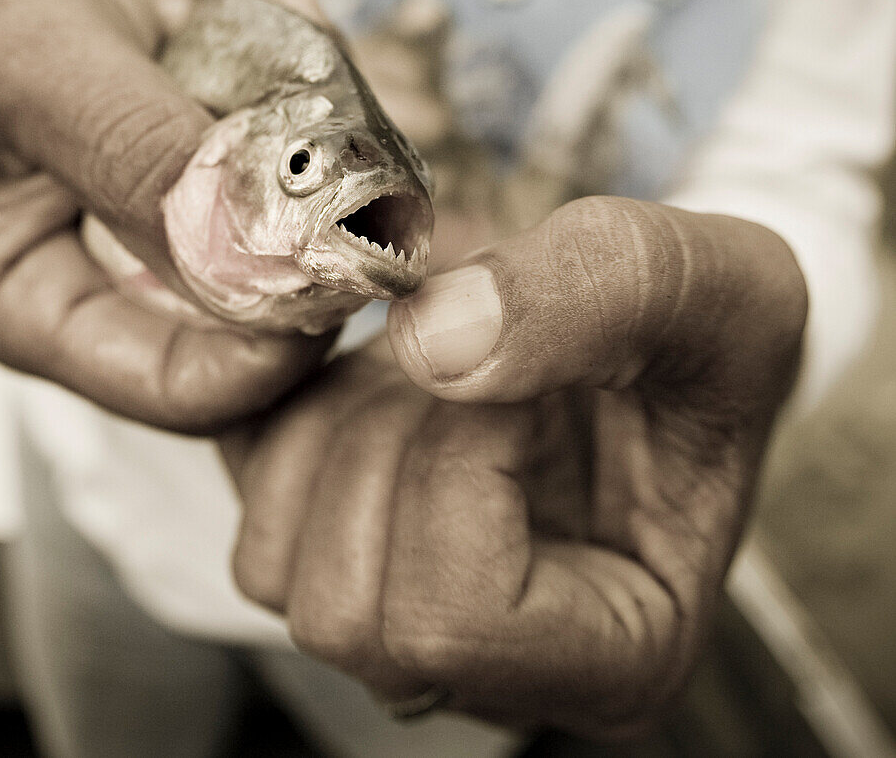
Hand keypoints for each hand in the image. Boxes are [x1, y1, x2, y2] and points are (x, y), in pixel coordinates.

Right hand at [0, 0, 333, 432]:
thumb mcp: (34, 59)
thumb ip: (128, 149)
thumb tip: (238, 241)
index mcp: (32, 313)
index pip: (173, 390)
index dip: (267, 354)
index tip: (335, 265)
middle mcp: (114, 311)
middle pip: (252, 351)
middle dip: (321, 264)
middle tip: (360, 166)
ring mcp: (185, 269)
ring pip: (304, 280)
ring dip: (341, 186)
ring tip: (323, 77)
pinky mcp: (237, 221)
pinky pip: (318, 209)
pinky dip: (336, 137)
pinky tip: (313, 53)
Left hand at [224, 196, 805, 735]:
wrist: (652, 327)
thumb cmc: (699, 329)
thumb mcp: (697, 278)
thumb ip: (585, 294)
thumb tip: (434, 344)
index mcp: (615, 658)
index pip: (454, 620)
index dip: (458, 465)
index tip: (521, 377)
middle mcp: (492, 672)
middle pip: (345, 609)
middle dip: (389, 440)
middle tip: (470, 355)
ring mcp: (404, 619)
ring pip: (276, 565)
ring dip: (336, 423)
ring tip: (430, 367)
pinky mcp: (339, 553)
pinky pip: (250, 502)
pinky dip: (290, 413)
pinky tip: (378, 375)